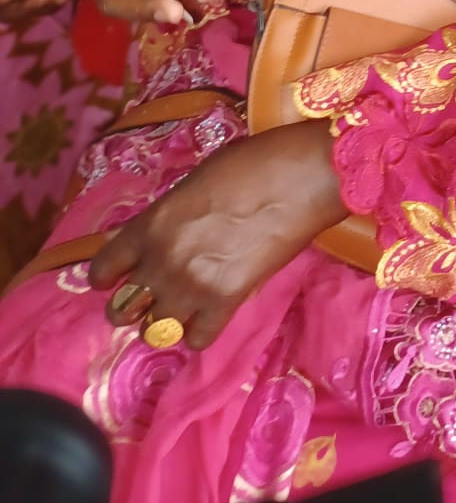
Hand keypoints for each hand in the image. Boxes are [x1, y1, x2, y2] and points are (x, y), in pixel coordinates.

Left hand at [89, 121, 345, 348]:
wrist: (304, 176)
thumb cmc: (254, 163)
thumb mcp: (196, 180)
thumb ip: (169, 215)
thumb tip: (161, 235)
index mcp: (152, 224)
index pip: (104, 267)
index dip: (106, 275)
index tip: (113, 278)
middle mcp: (163, 260)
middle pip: (121, 309)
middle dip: (133, 303)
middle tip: (151, 294)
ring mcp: (193, 286)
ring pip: (154, 331)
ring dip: (165, 320)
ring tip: (181, 307)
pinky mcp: (227, 303)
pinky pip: (195, 340)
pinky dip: (198, 332)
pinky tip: (208, 316)